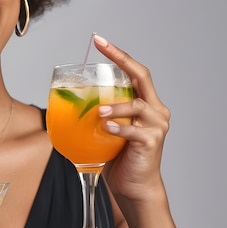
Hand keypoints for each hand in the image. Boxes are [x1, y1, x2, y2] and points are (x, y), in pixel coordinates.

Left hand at [93, 34, 170, 201]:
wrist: (135, 187)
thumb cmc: (120, 157)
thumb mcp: (109, 129)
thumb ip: (101, 113)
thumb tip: (69, 101)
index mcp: (147, 103)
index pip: (135, 72)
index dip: (119, 54)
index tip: (100, 40)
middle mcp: (156, 110)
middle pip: (142, 77)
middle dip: (120, 59)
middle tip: (101, 47)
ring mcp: (156, 126)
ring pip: (138, 105)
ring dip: (116, 105)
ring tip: (99, 111)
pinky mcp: (151, 142)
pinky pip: (134, 131)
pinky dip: (119, 127)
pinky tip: (106, 128)